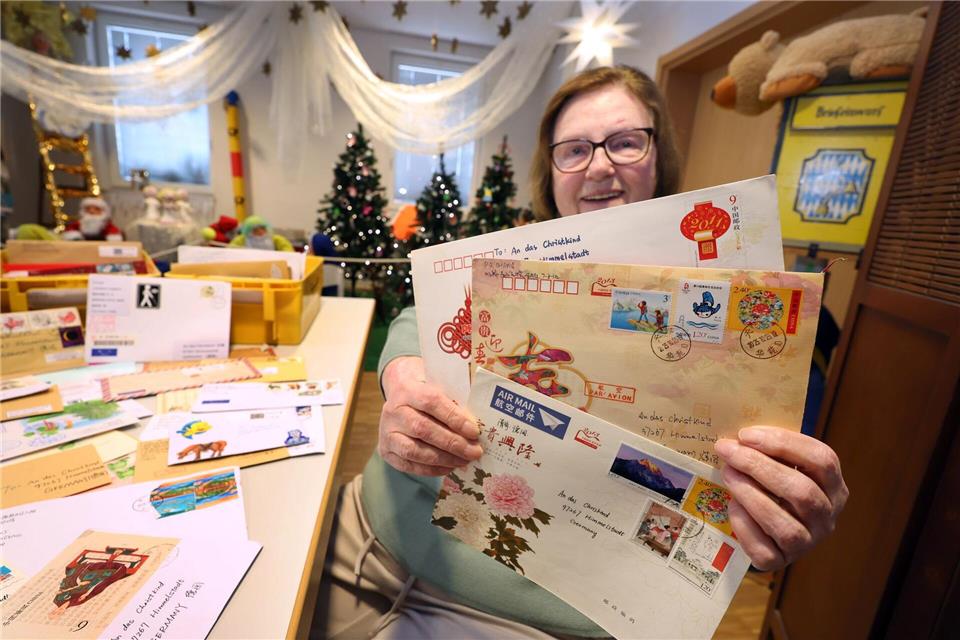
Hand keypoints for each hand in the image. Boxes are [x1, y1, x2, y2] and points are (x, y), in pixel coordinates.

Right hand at [379, 356, 482, 476]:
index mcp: (408, 390)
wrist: (399, 396)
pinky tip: (449, 467)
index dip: (454, 418)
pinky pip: (409, 465)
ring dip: (444, 459)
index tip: (475, 431)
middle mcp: (393, 411)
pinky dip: (431, 469)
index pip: (432, 403)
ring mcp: (387, 432)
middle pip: (423, 429)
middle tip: (475, 452)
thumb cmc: (426, 395)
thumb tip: (475, 429)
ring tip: (464, 461)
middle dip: (453, 443)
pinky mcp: (386, 450)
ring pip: (414, 450)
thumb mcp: (439, 389)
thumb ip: (454, 403)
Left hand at [715, 427, 847, 570]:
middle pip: (802, 491)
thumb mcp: (783, 465)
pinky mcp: (781, 562)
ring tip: (727, 473)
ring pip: (785, 524)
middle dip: (759, 466)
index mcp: (834, 487)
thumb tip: (741, 436)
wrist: (767, 530)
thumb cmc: (775, 486)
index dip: (784, 444)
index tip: (746, 434)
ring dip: (750, 494)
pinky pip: (763, 548)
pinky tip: (732, 505)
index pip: (823, 460)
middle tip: (728, 450)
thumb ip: (773, 451)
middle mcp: (827, 518)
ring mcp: (807, 543)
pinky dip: (744, 525)